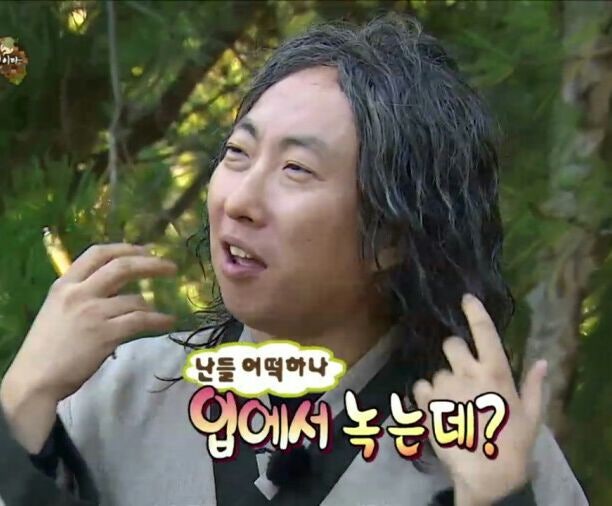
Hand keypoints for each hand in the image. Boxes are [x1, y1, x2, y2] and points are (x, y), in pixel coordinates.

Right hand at [1, 243, 176, 451]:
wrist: (34, 379)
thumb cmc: (47, 348)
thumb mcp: (58, 309)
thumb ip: (84, 295)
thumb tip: (119, 287)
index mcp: (64, 284)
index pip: (97, 253)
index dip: (125, 248)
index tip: (145, 250)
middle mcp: (79, 293)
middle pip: (122, 267)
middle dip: (151, 263)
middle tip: (171, 267)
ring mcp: (93, 313)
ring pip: (135, 298)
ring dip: (153, 305)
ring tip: (162, 314)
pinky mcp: (105, 334)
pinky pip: (140, 321)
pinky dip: (159, 320)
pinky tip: (167, 322)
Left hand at [413, 294, 546, 505]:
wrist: (486, 473)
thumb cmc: (513, 443)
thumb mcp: (532, 414)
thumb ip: (534, 384)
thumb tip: (543, 361)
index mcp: (495, 372)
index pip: (484, 332)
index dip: (474, 312)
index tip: (466, 298)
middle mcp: (467, 372)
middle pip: (450, 344)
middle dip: (455, 354)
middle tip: (463, 374)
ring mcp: (445, 386)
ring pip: (437, 371)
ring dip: (444, 382)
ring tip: (456, 406)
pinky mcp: (428, 403)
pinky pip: (421, 386)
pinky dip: (426, 395)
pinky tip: (438, 409)